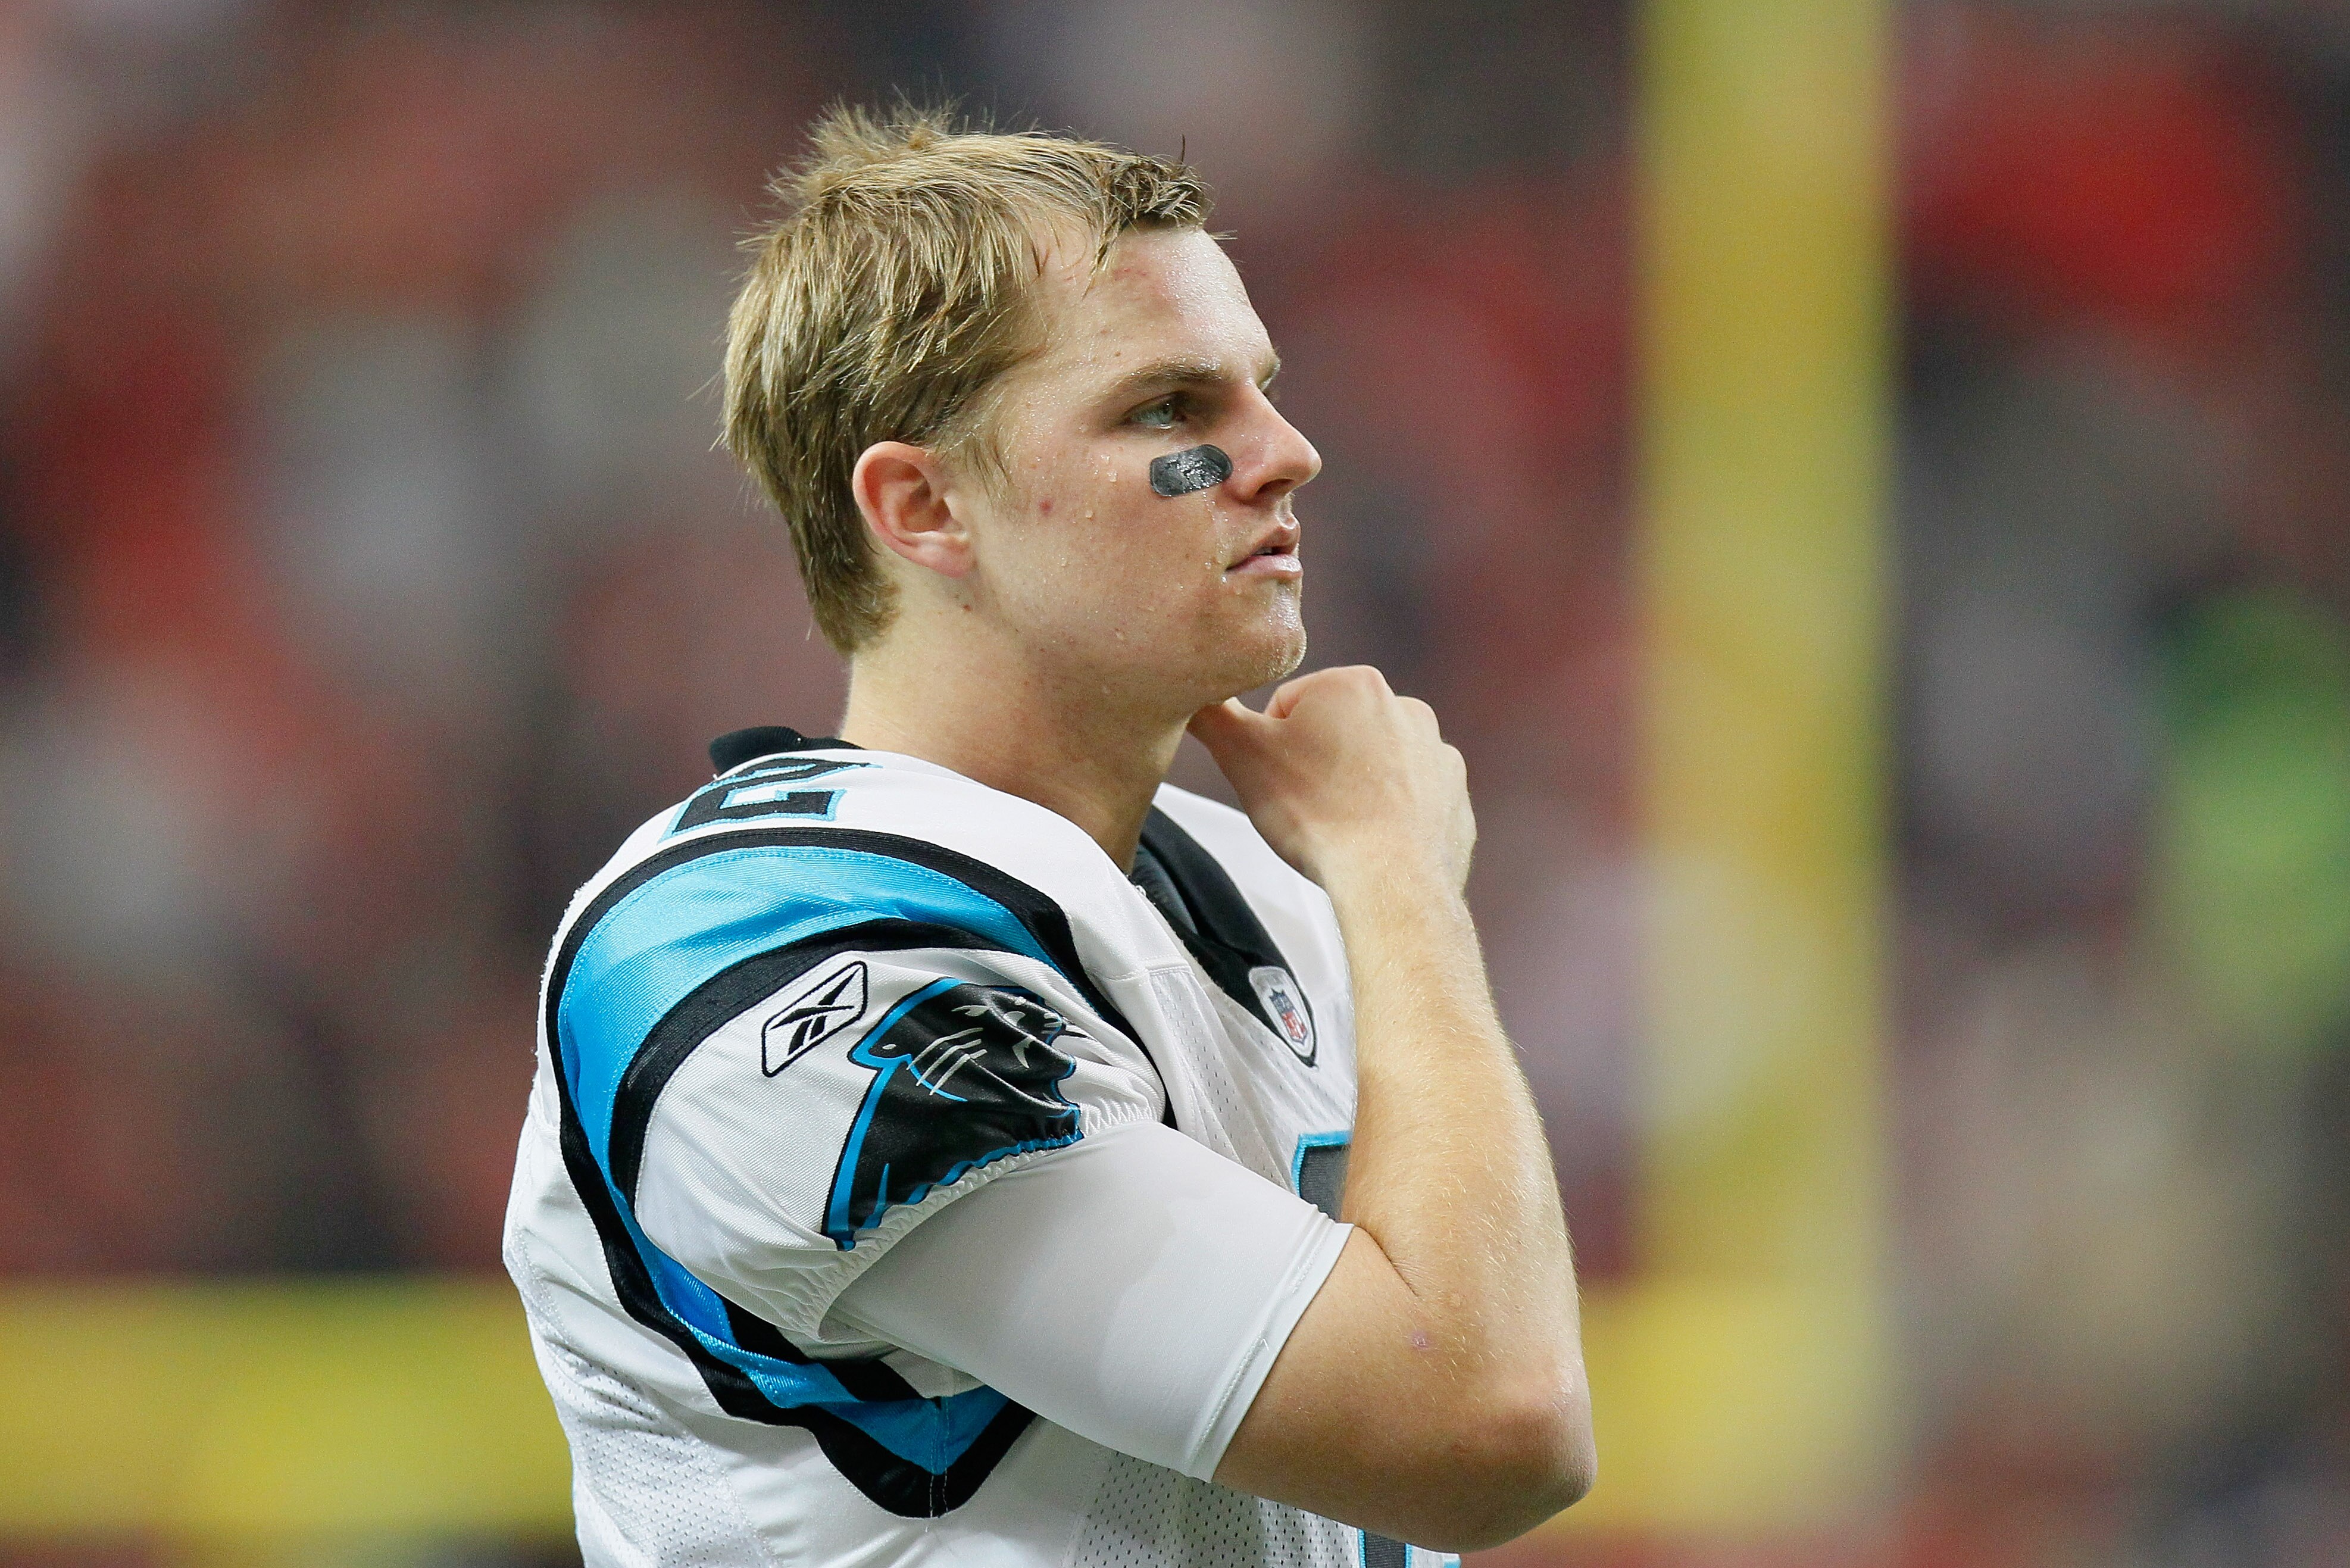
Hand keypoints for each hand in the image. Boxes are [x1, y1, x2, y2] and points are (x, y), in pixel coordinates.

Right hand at [1188, 666, 1474, 897]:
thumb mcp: (1242, 756)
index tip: (1277, 777)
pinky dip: (1390, 815)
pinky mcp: (1453, 796)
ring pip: (1373, 764)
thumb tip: (1196, 694)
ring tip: (1337, 823)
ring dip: (1353, 786)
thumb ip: (1213, 714)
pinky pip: (1410, 798)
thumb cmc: (1320, 817)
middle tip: (1302, 804)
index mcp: (1354, 684)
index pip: (1289, 704)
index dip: (1272, 744)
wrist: (1391, 881)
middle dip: (1315, 762)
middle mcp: (1405, 708)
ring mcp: (1436, 753)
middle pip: (1334, 731)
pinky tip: (1371, 838)